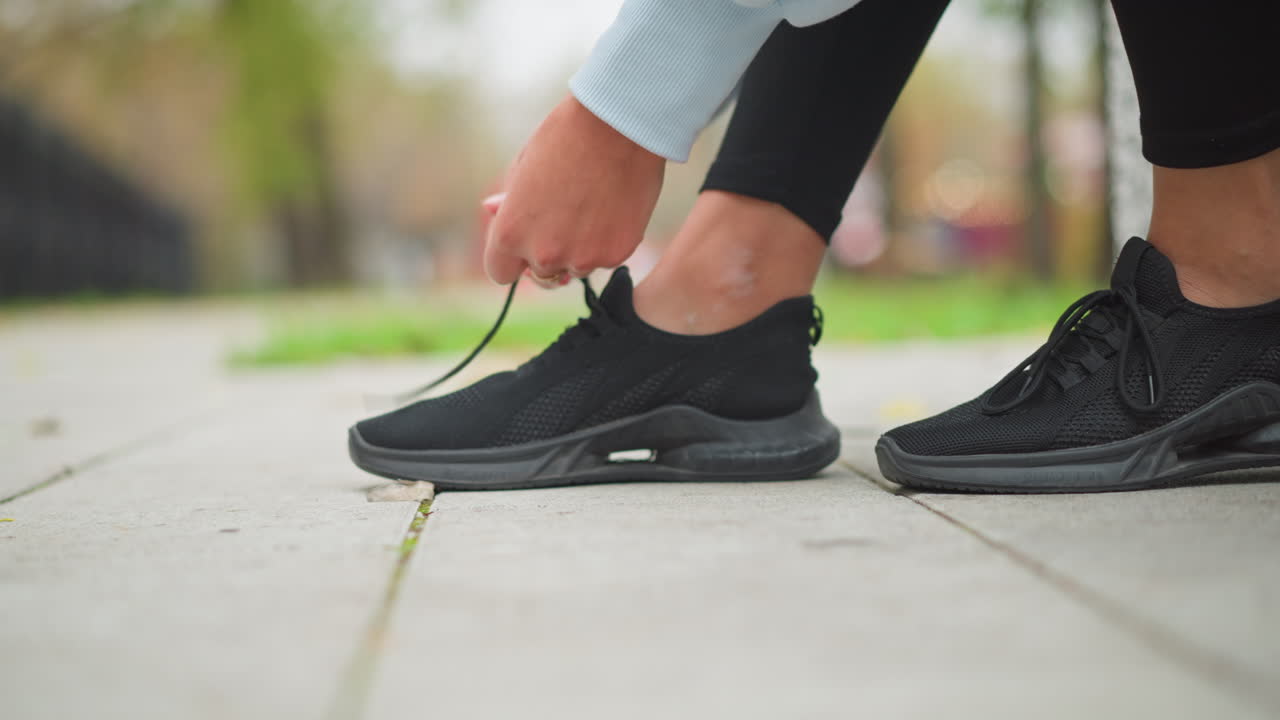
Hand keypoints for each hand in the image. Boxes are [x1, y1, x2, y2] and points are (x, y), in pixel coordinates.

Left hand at [483, 95, 664, 287]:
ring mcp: (583, 259)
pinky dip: (607, 240)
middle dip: (548, 254)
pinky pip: (606, 258)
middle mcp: (544, 255)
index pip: (500, 273)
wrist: (617, 125)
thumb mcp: (523, 167)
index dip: (512, 260)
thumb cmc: (564, 138)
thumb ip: (509, 202)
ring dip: (580, 249)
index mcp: (510, 234)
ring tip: (591, 205)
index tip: (524, 246)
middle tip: (564, 218)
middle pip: (541, 275)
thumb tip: (490, 211)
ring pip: (576, 268)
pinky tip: (611, 205)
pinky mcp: (616, 254)